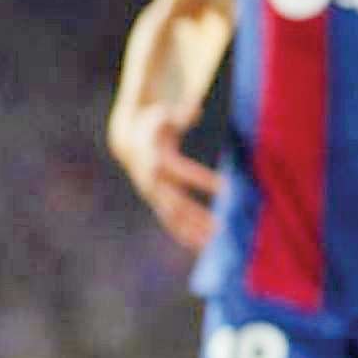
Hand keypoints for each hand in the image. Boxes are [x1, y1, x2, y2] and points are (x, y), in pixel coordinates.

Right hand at [107, 101, 220, 253]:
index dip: (202, 179)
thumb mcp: (164, 114)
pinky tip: (204, 246)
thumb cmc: (155, 124)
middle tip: (222, 226)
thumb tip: (195, 111)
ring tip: (217, 241)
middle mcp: (154, 182)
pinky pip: (172, 223)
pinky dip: (187, 235)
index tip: (227, 187)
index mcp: (156, 159)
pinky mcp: (158, 203)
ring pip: (174, 219)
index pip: (181, 171)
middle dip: (198, 215)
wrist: (130, 141)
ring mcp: (154, 195)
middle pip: (176, 202)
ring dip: (194, 231)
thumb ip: (180, 114)